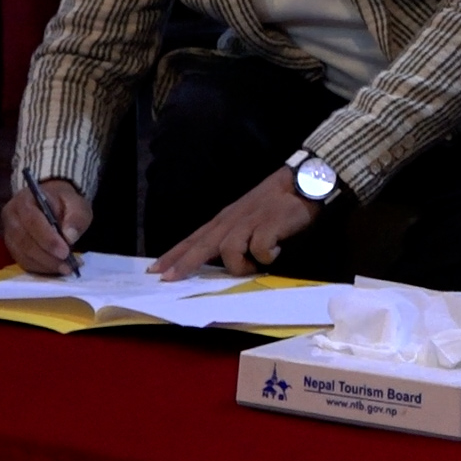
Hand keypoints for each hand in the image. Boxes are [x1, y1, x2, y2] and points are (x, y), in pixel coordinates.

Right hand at [2, 179, 92, 274]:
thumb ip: (75, 217)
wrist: (52, 202)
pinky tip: (56, 269)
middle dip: (46, 256)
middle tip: (67, 266)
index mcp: (24, 200)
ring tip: (66, 268)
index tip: (65, 252)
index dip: (48, 239)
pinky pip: (23, 262)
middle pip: (24, 241)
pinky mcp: (13, 248)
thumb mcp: (76, 203)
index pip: (32, 221)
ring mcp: (9, 234)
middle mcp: (11, 217)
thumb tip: (70, 237)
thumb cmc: (64, 202)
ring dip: (45, 265)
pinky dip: (40, 268)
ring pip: (22, 254)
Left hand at [149, 168, 322, 279]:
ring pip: (228, 250)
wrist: (304, 180)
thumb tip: (225, 259)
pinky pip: (260, 249)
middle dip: (184, 264)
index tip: (156, 270)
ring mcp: (251, 222)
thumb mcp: (248, 215)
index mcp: (226, 219)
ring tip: (254, 267)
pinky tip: (276, 252)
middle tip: (169, 280)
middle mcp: (233, 220)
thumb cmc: (277, 199)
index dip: (174, 255)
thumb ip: (235, 233)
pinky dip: (266, 256)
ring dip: (239, 265)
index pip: (194, 238)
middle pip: (202, 245)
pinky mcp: (270, 225)